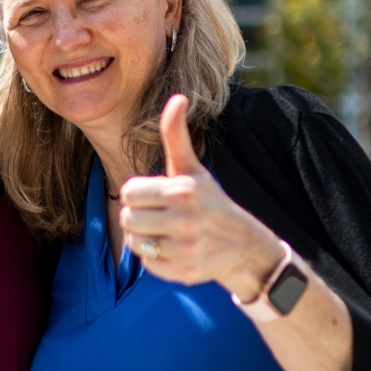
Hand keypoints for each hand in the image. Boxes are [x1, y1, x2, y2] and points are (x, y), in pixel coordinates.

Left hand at [119, 95, 284, 299]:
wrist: (243, 246)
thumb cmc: (208, 201)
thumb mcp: (192, 168)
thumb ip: (175, 135)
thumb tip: (177, 97)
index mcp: (182, 191)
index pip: (128, 192)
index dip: (137, 194)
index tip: (155, 196)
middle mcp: (183, 221)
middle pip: (127, 218)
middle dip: (138, 216)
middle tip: (159, 215)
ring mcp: (184, 249)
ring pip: (135, 242)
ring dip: (145, 238)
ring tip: (165, 232)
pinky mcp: (182, 272)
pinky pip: (147, 265)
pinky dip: (156, 259)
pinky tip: (174, 250)